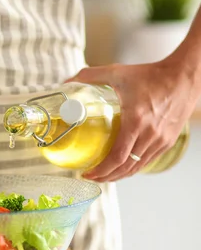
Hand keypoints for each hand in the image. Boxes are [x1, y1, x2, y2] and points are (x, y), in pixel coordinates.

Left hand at [68, 58, 198, 181]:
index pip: (117, 157)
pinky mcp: (168, 141)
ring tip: (104, 175)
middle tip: (91, 177)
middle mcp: (150, 135)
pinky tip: (122, 166)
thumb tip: (67, 82)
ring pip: (137, 167)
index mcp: (136, 122)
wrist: (184, 76)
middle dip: (106, 177)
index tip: (87, 173)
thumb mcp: (118, 72)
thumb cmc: (152, 75)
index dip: (101, 170)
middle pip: (125, 168)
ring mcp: (161, 140)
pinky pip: (147, 160)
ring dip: (119, 175)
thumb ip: (91, 75)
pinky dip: (133, 167)